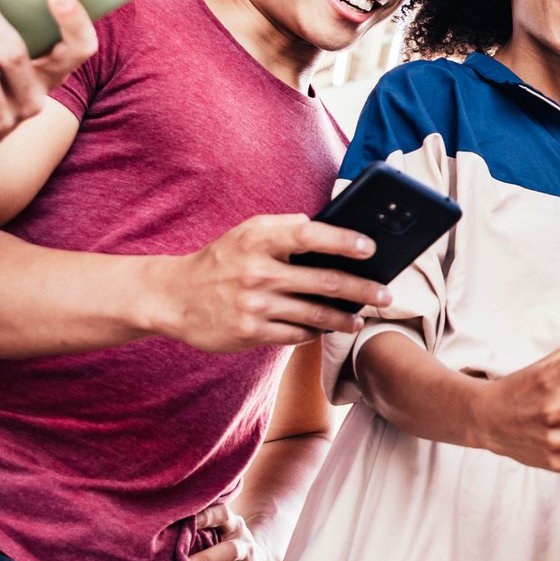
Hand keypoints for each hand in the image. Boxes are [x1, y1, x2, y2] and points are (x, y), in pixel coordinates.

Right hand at [149, 214, 393, 352]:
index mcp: (258, 240)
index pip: (311, 236)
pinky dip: (316, 332)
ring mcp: (255, 305)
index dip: (344, 240)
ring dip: (345, 318)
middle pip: (324, 282)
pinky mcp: (251, 332)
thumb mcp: (245, 233)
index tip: (371, 249)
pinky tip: (328, 329)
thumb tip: (323, 226)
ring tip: (361, 319)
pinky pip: (296, 334)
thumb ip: (283, 227)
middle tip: (385, 294)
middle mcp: (258, 272)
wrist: (173, 297)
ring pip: (315, 314)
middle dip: (362, 290)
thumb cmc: (219, 261)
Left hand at [190, 500, 271, 560]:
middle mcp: (245, 546)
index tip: (186, 519)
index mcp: (233, 527)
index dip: (206, 516)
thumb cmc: (223, 546)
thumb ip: (196, 531)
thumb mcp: (218, 532)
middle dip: (207, 559)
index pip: (223, 516)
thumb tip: (157, 532)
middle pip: (230, 550)